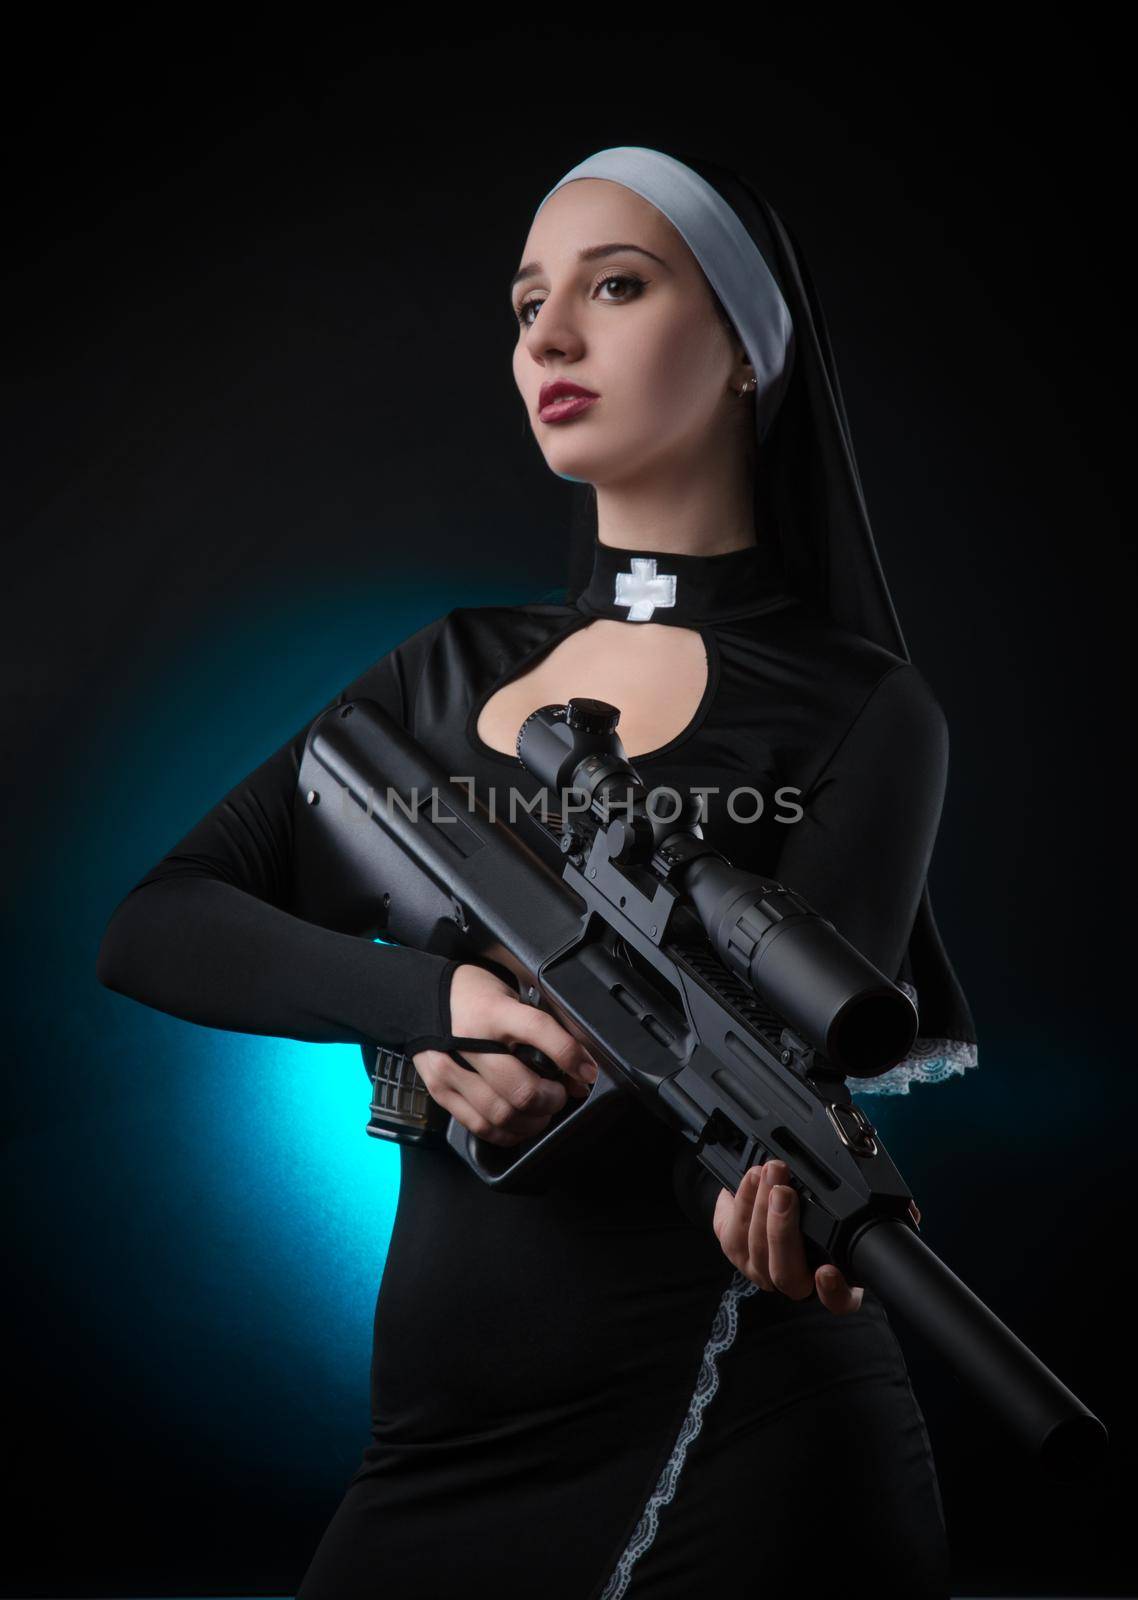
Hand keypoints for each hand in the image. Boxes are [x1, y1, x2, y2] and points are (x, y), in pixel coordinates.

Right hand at [413, 963, 598, 1147]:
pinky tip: (519, 1123)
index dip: (569, 1054)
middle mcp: (469, 1042)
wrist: (418, 997)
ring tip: (541, 1111)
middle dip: (552, 1099)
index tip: (587, 1070)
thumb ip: (540, 1029)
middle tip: (559, 1095)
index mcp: (492, 1011)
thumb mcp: (509, 996)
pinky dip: (507, 1132)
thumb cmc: (472, 995)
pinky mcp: (440, 1090)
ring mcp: (451, 1070)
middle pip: (520, 1088)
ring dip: (532, 1121)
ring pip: (501, 1114)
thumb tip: (575, 1070)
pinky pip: (479, 1125)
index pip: (538, 1030)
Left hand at [712, 1159, 864, 1314]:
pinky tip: (750, 1180)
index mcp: (830, 1283)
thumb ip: (851, 1209)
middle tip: (783, 1193)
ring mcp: (760, 1270)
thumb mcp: (840, 1216)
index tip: (827, 1271)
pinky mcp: (734, 1250)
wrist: (771, 1202)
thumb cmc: (815, 1214)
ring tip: (767, 1173)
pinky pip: (732, 1233)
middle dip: (781, 1229)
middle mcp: (794, 1283)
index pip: (838, 1301)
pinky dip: (741, 1203)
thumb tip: (864, 1179)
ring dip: (759, 1207)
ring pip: (756, 1249)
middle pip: (786, 1273)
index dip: (833, 1292)